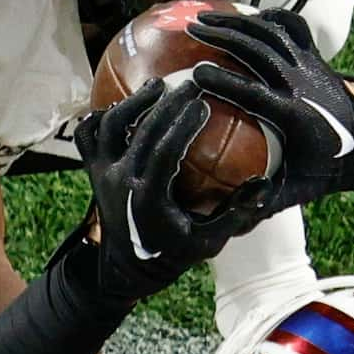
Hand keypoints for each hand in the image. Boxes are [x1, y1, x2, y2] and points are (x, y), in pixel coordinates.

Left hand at [72, 79, 255, 298]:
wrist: (128, 268)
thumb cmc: (175, 253)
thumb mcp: (210, 241)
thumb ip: (236, 213)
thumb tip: (266, 184)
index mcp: (149, 198)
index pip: (165, 152)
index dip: (183, 124)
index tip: (203, 103)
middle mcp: (120, 182)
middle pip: (142, 132)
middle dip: (167, 104)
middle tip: (189, 85)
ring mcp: (102, 175)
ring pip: (109, 127)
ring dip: (132, 102)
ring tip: (157, 86)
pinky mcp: (92, 171)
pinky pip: (88, 136)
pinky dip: (100, 116)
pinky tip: (121, 102)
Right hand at [187, 8, 353, 214]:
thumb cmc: (329, 171)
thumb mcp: (299, 191)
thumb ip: (264, 200)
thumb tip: (225, 214)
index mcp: (296, 117)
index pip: (255, 94)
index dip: (224, 82)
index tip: (195, 75)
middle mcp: (303, 84)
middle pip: (258, 50)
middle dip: (223, 37)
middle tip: (190, 31)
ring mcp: (311, 65)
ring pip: (272, 31)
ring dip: (237, 22)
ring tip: (205, 17)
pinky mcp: (315, 56)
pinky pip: (291, 27)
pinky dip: (265, 18)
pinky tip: (242, 17)